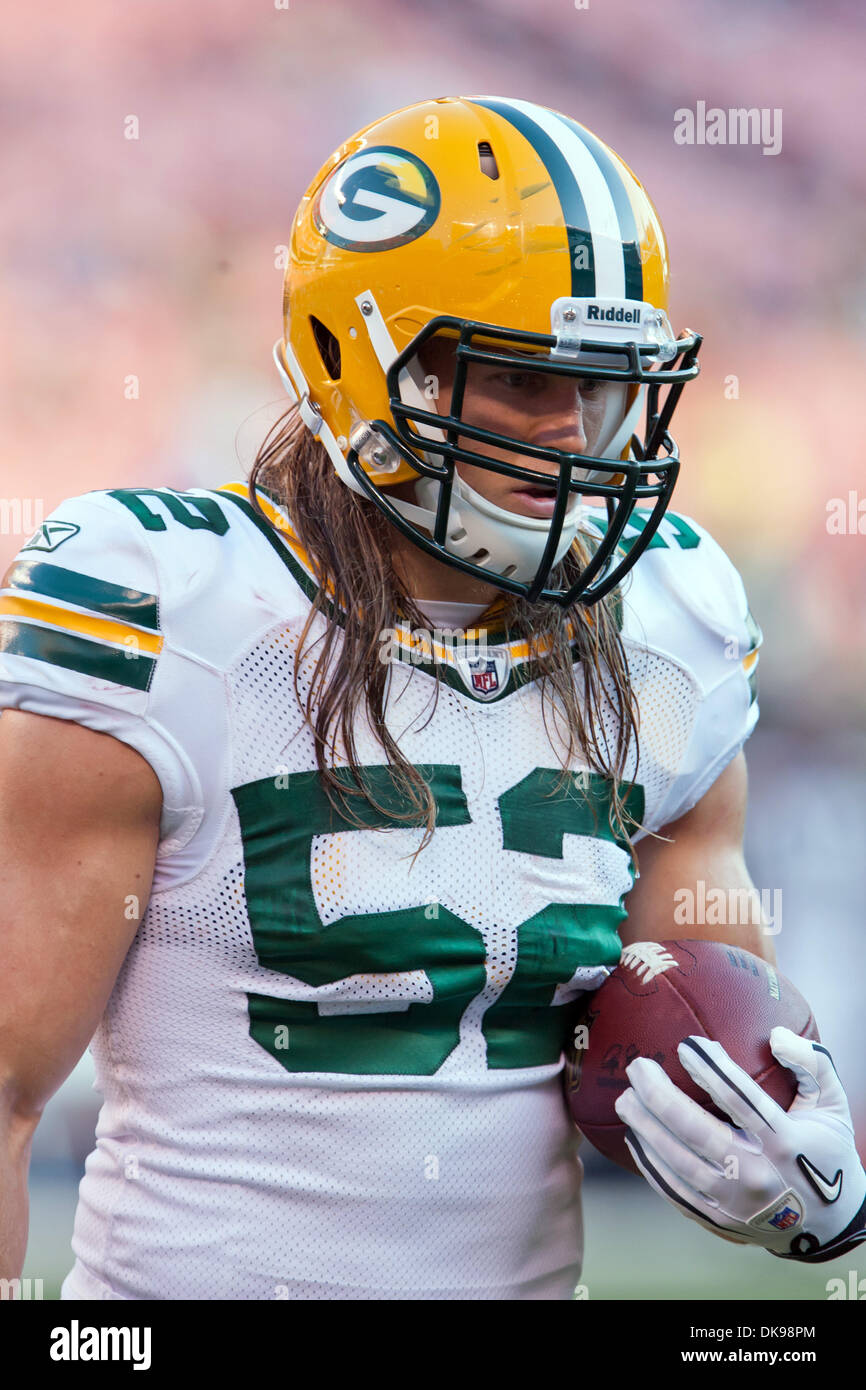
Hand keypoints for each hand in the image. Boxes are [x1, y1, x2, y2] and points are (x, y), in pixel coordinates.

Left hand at [614, 1027, 865, 1261]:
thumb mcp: (832, 1105)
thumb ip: (812, 1063)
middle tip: (636, 1068)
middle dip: (660, 1097)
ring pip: (679, 1163)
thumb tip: (775, 1034)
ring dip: (645, 1128)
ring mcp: (735, 1203)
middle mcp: (758, 1175)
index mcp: (786, 1142)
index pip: (741, 1100)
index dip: (710, 1070)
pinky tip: (634, 1138)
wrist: (830, 1226)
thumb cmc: (825, 1150)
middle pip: (698, 1131)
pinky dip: (650, 1164)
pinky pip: (676, 1191)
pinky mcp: (719, 1221)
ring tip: (624, 1099)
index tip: (685, 1044)